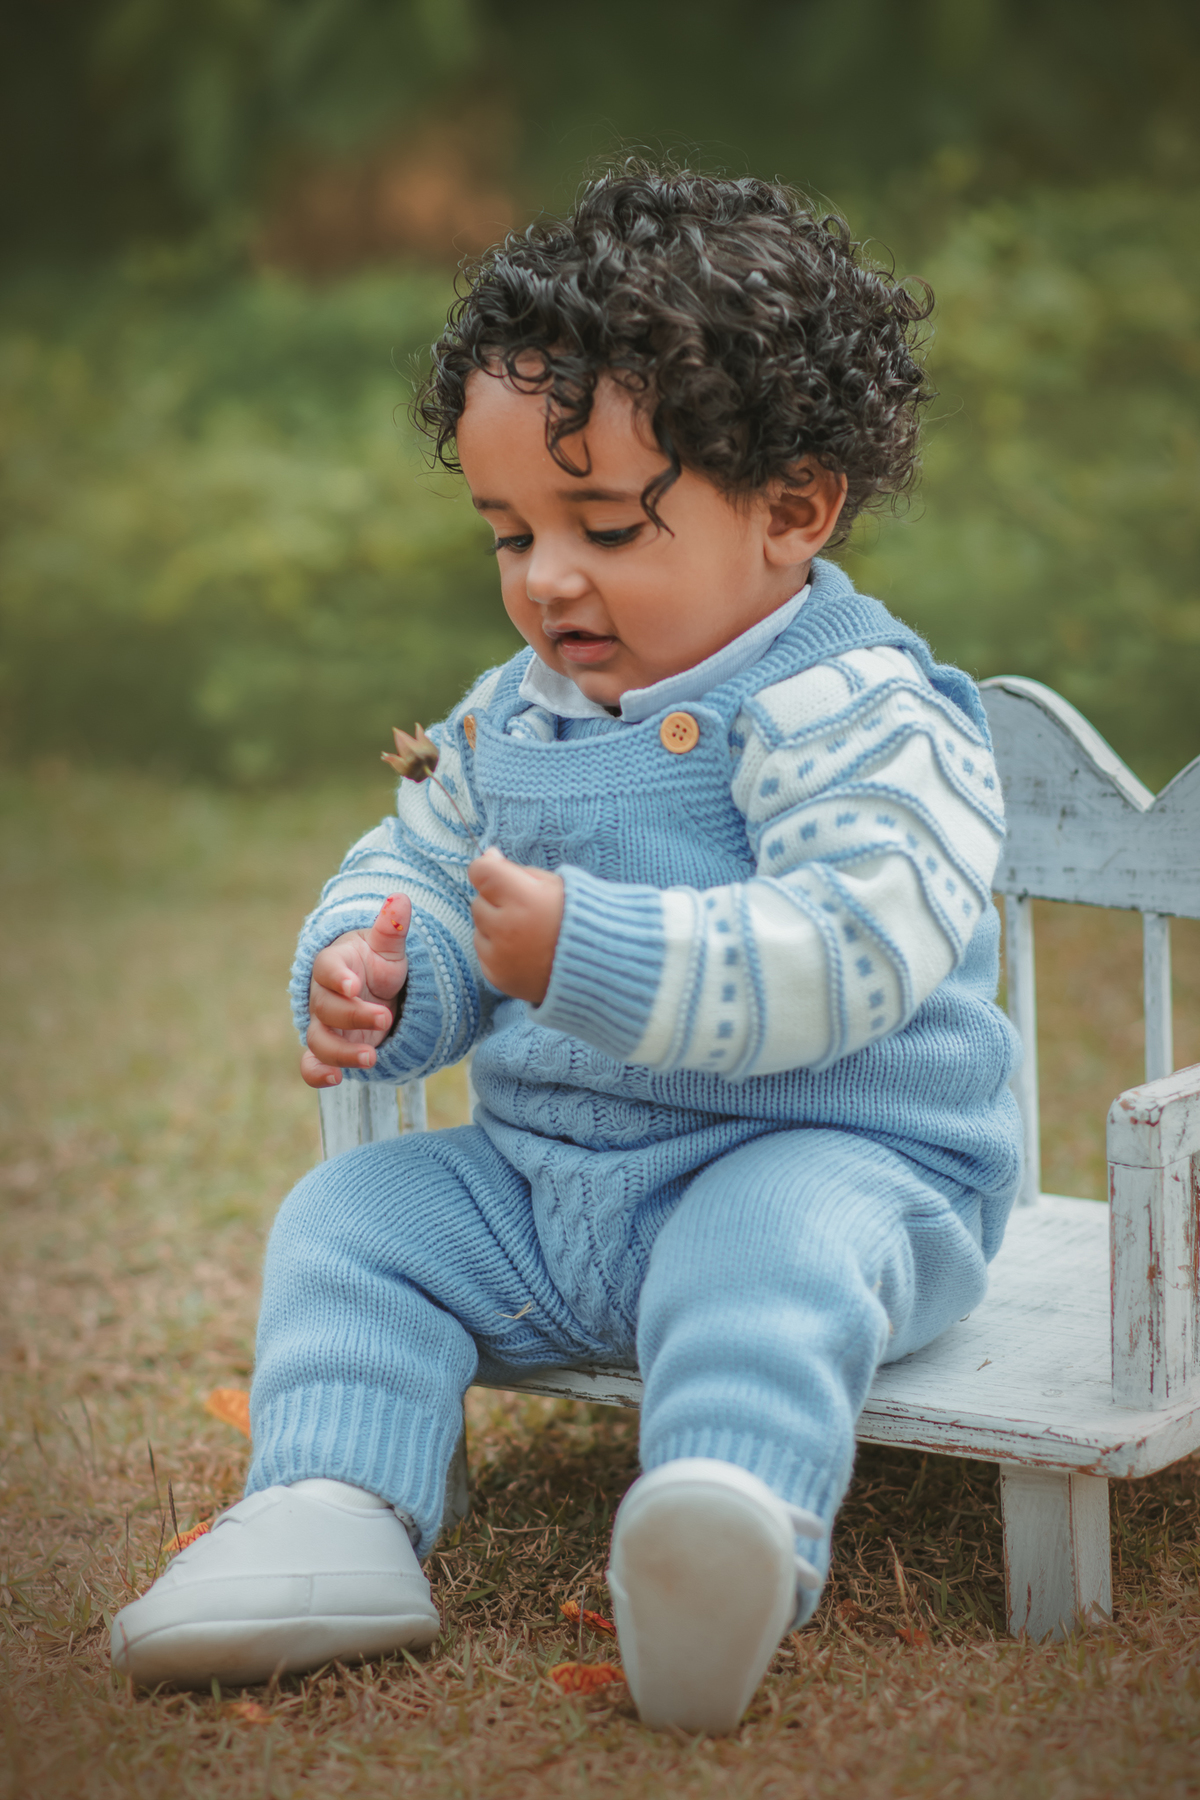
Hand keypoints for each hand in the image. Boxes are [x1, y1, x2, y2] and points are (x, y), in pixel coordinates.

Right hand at [300, 895, 410, 1087]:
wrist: (374, 990)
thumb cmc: (378, 964)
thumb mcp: (389, 947)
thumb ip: (391, 929)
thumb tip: (400, 900)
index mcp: (334, 965)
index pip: (326, 969)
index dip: (337, 977)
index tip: (353, 984)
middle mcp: (322, 996)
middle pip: (326, 1008)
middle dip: (354, 1015)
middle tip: (386, 1017)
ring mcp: (324, 1024)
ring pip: (318, 1040)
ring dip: (341, 1051)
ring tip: (372, 1057)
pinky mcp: (329, 1048)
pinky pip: (311, 1064)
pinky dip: (317, 1074)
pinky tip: (335, 1080)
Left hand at [470, 848, 564, 1004]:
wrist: (597, 966)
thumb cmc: (577, 918)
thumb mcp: (555, 884)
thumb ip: (518, 870)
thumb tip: (488, 856)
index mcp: (524, 899)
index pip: (480, 872)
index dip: (487, 868)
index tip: (497, 872)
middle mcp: (507, 928)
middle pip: (478, 901)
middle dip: (496, 901)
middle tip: (524, 910)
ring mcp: (500, 956)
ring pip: (479, 928)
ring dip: (495, 926)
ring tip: (526, 933)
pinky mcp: (497, 976)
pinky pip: (483, 953)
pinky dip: (497, 950)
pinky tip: (523, 950)